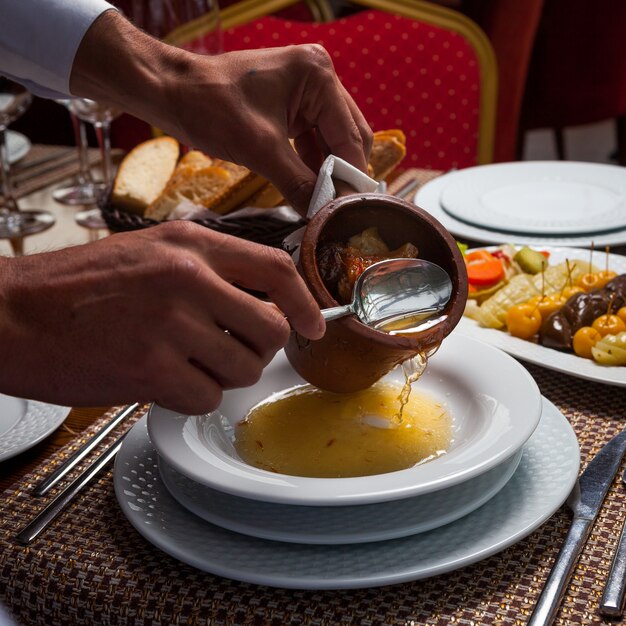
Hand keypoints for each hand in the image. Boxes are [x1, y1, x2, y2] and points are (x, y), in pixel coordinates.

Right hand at [0, 223, 323, 412]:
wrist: (11, 313)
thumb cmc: (78, 287)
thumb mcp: (150, 252)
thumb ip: (208, 269)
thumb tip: (262, 300)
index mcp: (191, 244)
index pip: (276, 269)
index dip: (304, 303)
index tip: (312, 325)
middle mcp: (187, 278)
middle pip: (270, 330)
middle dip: (256, 349)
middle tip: (228, 351)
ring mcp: (171, 323)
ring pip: (243, 369)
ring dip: (221, 375)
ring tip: (183, 363)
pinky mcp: (151, 368)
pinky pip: (206, 397)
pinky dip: (190, 397)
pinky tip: (161, 380)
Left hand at [70, 10, 371, 213]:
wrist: (171, 93)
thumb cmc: (210, 108)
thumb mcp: (260, 151)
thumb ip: (299, 183)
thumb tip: (324, 215)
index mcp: (317, 76)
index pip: (350, 135)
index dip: (351, 176)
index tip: (350, 212)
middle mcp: (319, 78)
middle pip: (348, 136)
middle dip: (342, 173)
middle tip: (337, 210)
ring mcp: (305, 91)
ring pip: (331, 141)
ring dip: (327, 172)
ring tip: (323, 204)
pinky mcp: (291, 105)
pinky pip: (312, 140)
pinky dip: (311, 165)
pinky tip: (309, 189)